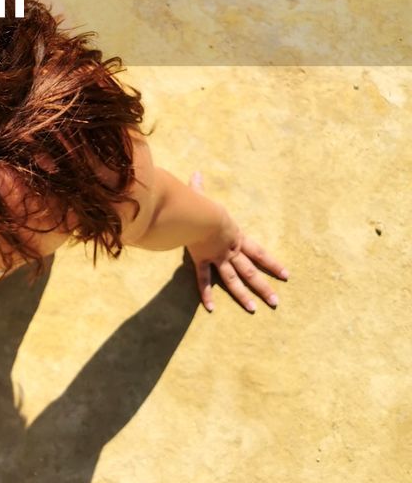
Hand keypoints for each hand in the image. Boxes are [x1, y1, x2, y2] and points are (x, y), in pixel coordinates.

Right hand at [185, 172, 289, 313]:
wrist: (199, 214)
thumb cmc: (204, 204)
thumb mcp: (205, 197)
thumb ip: (200, 188)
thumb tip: (196, 173)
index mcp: (236, 236)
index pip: (259, 253)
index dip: (273, 264)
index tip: (286, 275)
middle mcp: (230, 250)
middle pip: (250, 272)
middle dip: (264, 287)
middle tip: (275, 302)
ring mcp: (217, 257)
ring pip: (233, 280)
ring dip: (244, 295)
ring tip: (254, 309)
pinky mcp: (202, 260)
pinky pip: (204, 280)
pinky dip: (206, 294)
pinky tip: (210, 308)